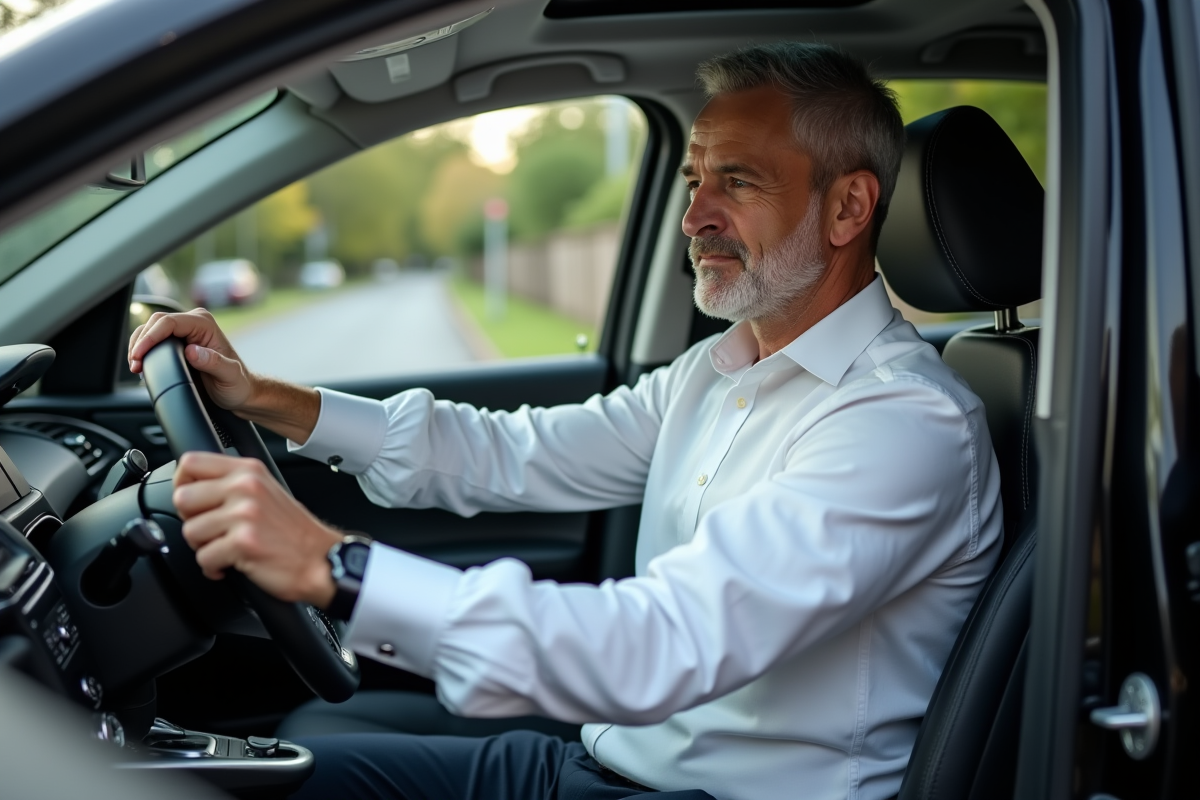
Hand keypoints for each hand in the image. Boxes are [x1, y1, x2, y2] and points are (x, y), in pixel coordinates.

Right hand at [128, 308, 253, 412]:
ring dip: (139, 346)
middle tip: (135, 364)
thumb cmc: (238, 384)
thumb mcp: (229, 376)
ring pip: (151, 329)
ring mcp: (185, 330)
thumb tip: (191, 350)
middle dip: (141, 342)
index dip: (150, 337)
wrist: (240, 391)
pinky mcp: (177, 341)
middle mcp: (194, 322)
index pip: (169, 322)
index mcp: (205, 324)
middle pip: (155, 322)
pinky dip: (143, 350)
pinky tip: (141, 364)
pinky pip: (154, 339)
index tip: (139, 355)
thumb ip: (213, 362)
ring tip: (136, 366)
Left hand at [172, 452, 340, 607]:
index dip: (182, 483)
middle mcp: (246, 487)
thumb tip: (192, 488)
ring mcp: (245, 514)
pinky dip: (213, 568)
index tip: (192, 501)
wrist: (321, 561)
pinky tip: (230, 564)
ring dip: (204, 547)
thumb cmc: (293, 532)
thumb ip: (232, 483)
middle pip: (183, 498)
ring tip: (225, 548)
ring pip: (190, 531)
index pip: (191, 462)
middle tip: (211, 530)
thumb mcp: (266, 491)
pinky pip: (204, 558)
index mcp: (249, 471)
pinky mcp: (243, 543)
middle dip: (191, 520)